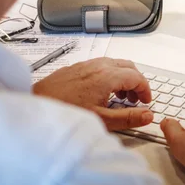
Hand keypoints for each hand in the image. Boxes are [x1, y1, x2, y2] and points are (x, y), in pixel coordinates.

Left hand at [32, 58, 152, 130]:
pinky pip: (101, 66)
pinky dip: (110, 76)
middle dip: (136, 83)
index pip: (137, 77)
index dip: (146, 90)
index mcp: (108, 75)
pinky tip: (101, 94)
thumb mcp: (101, 120)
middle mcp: (99, 65)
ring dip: (123, 79)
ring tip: (119, 99)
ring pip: (115, 65)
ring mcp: (87, 64)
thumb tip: (149, 115)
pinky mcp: (76, 67)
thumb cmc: (66, 112)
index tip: (146, 103)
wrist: (35, 104)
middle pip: (128, 67)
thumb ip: (128, 118)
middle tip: (135, 101)